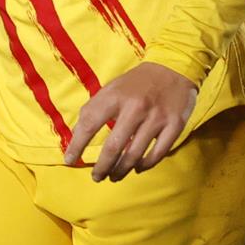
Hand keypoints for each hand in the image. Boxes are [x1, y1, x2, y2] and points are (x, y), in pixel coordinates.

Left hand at [62, 62, 197, 181]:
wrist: (172, 67)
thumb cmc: (135, 83)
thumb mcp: (110, 89)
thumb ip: (94, 110)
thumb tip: (76, 136)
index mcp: (115, 97)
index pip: (89, 125)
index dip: (76, 146)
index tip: (69, 160)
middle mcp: (135, 108)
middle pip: (114, 147)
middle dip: (102, 167)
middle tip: (96, 177)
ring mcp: (157, 118)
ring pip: (135, 154)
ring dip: (121, 170)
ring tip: (113, 176)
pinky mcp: (175, 125)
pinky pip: (158, 153)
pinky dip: (145, 165)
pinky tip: (136, 168)